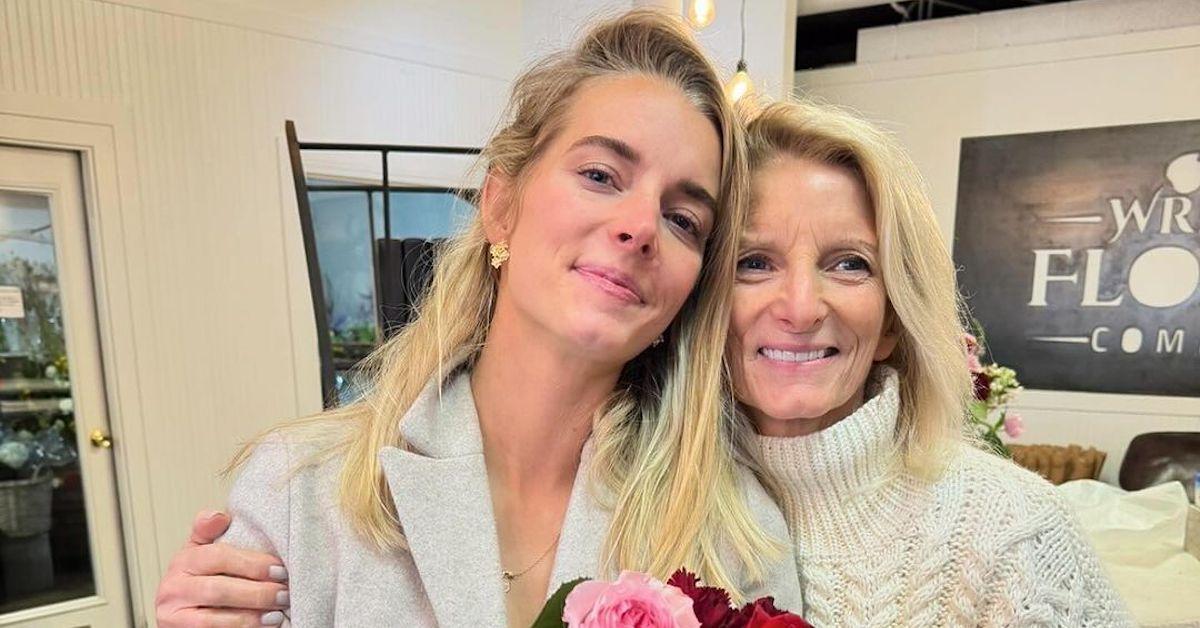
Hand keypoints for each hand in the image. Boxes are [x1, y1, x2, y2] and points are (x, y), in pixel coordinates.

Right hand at [155, 510, 289, 626]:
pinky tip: (262, 627)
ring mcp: (174, 616)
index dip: (252, 563)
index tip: (279, 568)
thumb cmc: (198, 580)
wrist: (179, 613)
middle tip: (283, 594)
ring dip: (250, 617)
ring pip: (214, 619)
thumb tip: (218, 515)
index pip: (218, 557)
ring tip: (277, 614)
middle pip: (218, 590)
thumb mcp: (200, 552)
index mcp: (182, 562)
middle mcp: (173, 589)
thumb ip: (208, 532)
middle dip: (256, 593)